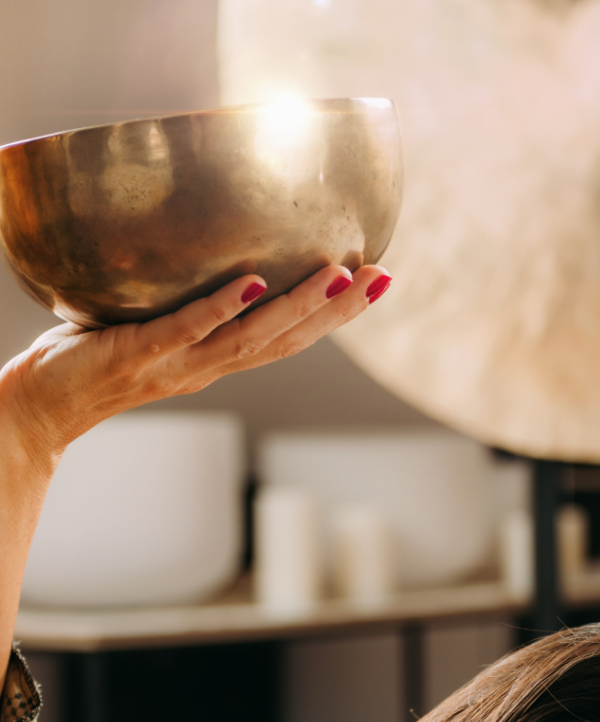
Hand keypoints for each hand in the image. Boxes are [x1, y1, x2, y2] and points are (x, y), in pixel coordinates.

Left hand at [0, 263, 389, 466]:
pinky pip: (188, 329)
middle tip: (379, 278)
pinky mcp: (141, 352)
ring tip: (335, 277)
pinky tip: (252, 281)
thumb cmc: (95, 360)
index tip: (374, 283)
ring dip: (298, 308)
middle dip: (337, 312)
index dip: (336, 316)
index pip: (291, 339)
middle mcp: (209, 367)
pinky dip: (223, 307)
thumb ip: (193, 306)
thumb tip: (226, 261)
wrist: (43, 405)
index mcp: (218, 361)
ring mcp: (179, 363)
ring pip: (251, 339)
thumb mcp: (158, 330)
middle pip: (287, 341)